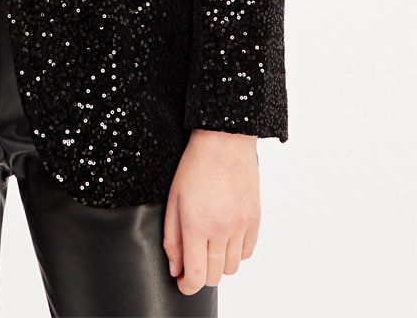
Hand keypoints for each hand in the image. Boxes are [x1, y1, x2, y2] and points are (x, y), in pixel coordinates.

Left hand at [163, 130, 259, 294]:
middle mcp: (221, 229)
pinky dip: (236, 252)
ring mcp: (241, 226)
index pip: (196, 275)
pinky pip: (247, 252)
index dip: (187, 286)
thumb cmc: (195, 166)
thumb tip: (175, 268)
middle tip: (193, 262)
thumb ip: (172, 237)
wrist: (224, 141)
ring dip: (220, 264)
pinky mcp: (255, 220)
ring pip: (233, 268)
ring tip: (210, 246)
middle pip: (214, 276)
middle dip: (201, 275)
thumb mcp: (174, 199)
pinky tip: (226, 237)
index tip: (183, 283)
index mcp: (196, 224)